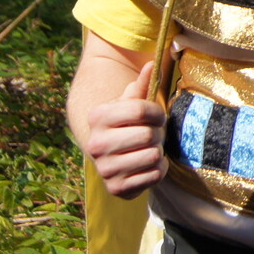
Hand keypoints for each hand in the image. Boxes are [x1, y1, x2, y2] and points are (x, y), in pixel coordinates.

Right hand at [83, 62, 166, 198]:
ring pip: (152, 155)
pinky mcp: (117, 189)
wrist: (113, 156)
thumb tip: (151, 64)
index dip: (157, 112)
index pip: (140, 110)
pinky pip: (154, 175)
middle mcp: (95, 145)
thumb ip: (142, 85)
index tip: (157, 116)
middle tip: (152, 135)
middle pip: (148, 135)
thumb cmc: (127, 124)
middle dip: (157, 133)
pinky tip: (147, 165)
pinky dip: (158, 170)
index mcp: (97, 117)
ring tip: (149, 149)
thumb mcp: (131, 102)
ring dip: (158, 152)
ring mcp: (105, 169)